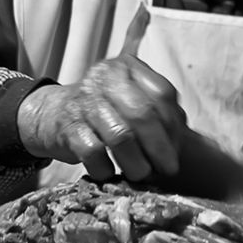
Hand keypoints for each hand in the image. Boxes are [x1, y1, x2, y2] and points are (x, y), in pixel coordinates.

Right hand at [17, 54, 186, 182]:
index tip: (177, 148)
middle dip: (160, 148)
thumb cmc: (104, 111)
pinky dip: (107, 170)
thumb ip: (159, 112)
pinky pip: (94, 154)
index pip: (162, 94)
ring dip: (137, 163)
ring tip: (142, 175)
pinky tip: (111, 174)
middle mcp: (105, 78)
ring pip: (121, 137)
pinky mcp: (67, 127)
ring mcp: (84, 101)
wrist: (52, 114)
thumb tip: (191, 141)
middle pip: (143, 114)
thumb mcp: (130, 98)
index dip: (174, 125)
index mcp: (127, 67)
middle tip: (168, 169)